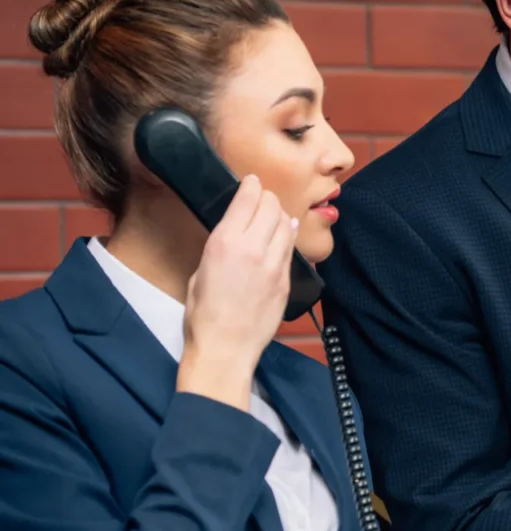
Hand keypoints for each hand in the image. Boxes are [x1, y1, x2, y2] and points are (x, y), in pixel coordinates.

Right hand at [177, 175, 296, 411]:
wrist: (226, 348)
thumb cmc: (203, 315)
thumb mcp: (200, 271)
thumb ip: (220, 247)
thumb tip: (232, 233)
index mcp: (224, 243)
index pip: (247, 199)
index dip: (251, 186)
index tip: (251, 182)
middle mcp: (252, 248)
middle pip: (271, 206)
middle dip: (267, 198)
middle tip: (261, 200)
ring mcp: (274, 264)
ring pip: (286, 223)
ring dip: (279, 215)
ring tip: (272, 216)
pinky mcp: (286, 279)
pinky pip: (291, 247)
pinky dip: (287, 236)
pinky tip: (283, 234)